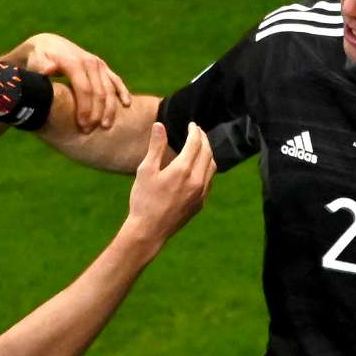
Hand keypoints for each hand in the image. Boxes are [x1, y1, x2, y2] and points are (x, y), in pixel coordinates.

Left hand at [11, 33, 130, 132]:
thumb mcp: (35, 60)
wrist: (48, 44)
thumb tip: (48, 70)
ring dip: (109, 109)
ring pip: (110, 89)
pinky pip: (116, 80)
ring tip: (105, 126)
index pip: (84, 89)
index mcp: (73, 62)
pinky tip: (126, 104)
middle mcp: (89, 62)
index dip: (85, 109)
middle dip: (96, 114)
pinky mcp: (103, 66)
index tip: (82, 125)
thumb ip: (41, 66)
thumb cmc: (38, 58)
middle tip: (89, 130)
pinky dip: (122, 92)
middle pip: (99, 92)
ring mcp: (98, 64)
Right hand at [124, 122, 215, 250]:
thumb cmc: (143, 200)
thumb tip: (159, 125)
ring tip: (201, 146)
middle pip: (207, 153)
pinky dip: (207, 169)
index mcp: (182, 170)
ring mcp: (201, 193)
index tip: (192, 124)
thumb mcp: (146, 170)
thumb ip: (156, 146)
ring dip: (208, 153)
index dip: (195, 131)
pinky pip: (209, 181)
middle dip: (203, 139)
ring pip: (211, 167)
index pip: (195, 143)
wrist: (149, 230)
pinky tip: (199, 168)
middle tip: (198, 131)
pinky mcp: (200, 203)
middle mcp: (196, 181)